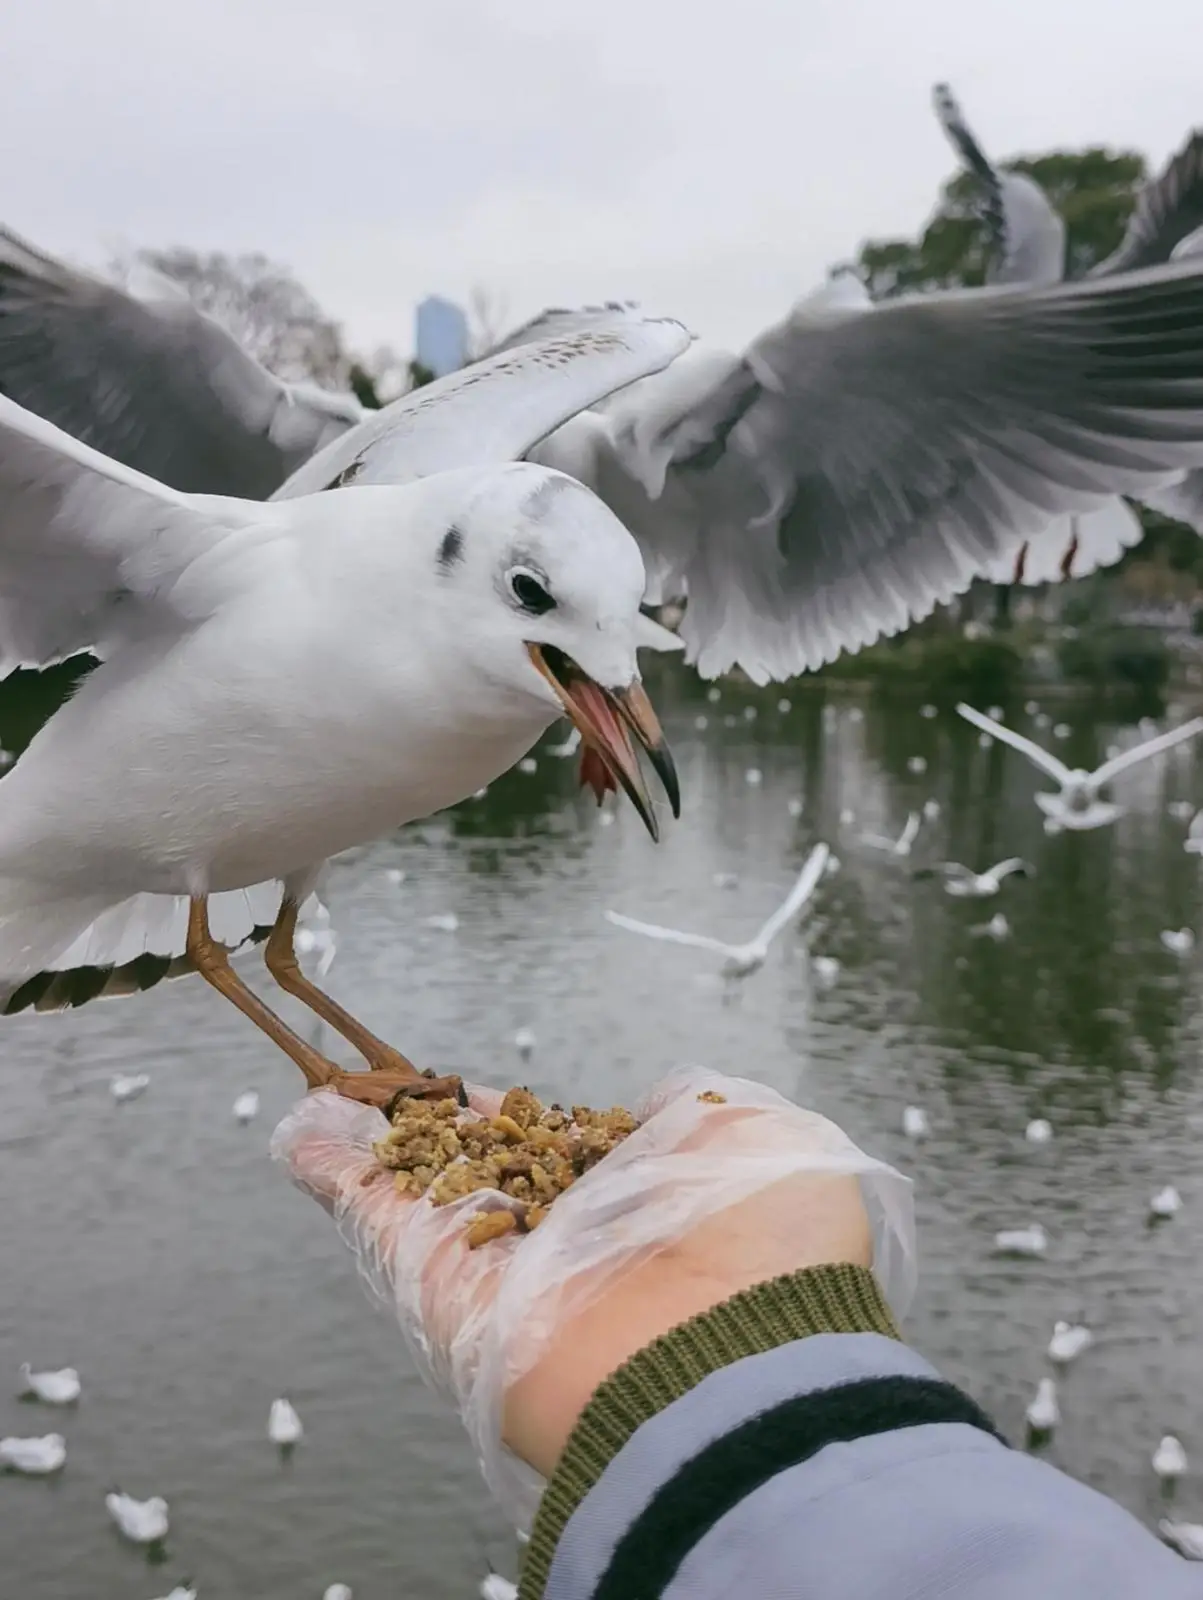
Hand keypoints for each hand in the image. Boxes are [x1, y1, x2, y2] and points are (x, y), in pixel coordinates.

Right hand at [271, 1068, 914, 1525]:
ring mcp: (499, 1260)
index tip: (470, 1088)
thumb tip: (656, 1102)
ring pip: (419, 1188)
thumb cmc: (771, 1258)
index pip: (554, 1148)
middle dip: (429, 1128)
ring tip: (321, 1094)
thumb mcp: (766, 1144)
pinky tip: (300, 1132)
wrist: (740, 1369)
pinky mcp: (445, 1287)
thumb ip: (703, 1111)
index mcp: (635, 1201)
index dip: (509, 1114)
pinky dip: (335, 1176)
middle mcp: (562, 1234)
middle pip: (477, 1166)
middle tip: (378, 1087)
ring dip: (370, 1142)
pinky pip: (379, 1221)